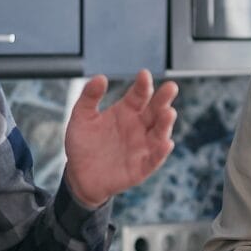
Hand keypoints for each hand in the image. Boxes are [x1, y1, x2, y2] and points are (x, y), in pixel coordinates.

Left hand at [62, 70, 177, 206]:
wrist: (79, 176)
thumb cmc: (83, 144)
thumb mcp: (81, 118)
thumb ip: (89, 97)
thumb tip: (100, 77)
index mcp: (126, 111)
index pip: (139, 95)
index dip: (143, 85)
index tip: (144, 74)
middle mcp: (139, 127)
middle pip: (155, 111)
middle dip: (163, 99)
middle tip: (171, 87)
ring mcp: (142, 147)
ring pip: (159, 133)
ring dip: (165, 123)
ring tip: (168, 112)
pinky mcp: (141, 167)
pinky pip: (153, 159)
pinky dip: (161, 152)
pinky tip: (166, 143)